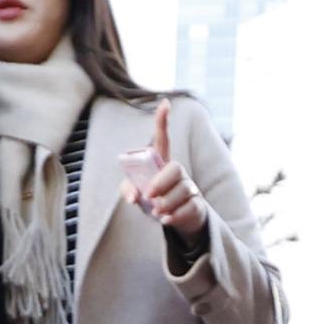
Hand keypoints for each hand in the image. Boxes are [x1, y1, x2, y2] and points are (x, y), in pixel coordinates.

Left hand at [125, 103, 205, 238]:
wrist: (172, 220)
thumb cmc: (152, 201)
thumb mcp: (135, 194)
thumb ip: (127, 190)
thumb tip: (133, 196)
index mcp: (162, 164)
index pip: (163, 139)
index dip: (163, 121)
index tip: (164, 103)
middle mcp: (178, 172)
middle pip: (176, 168)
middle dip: (162, 181)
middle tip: (149, 195)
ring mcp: (189, 187)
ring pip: (183, 190)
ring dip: (166, 203)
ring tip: (156, 212)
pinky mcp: (196, 204)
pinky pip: (190, 207)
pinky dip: (175, 215)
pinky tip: (165, 220)